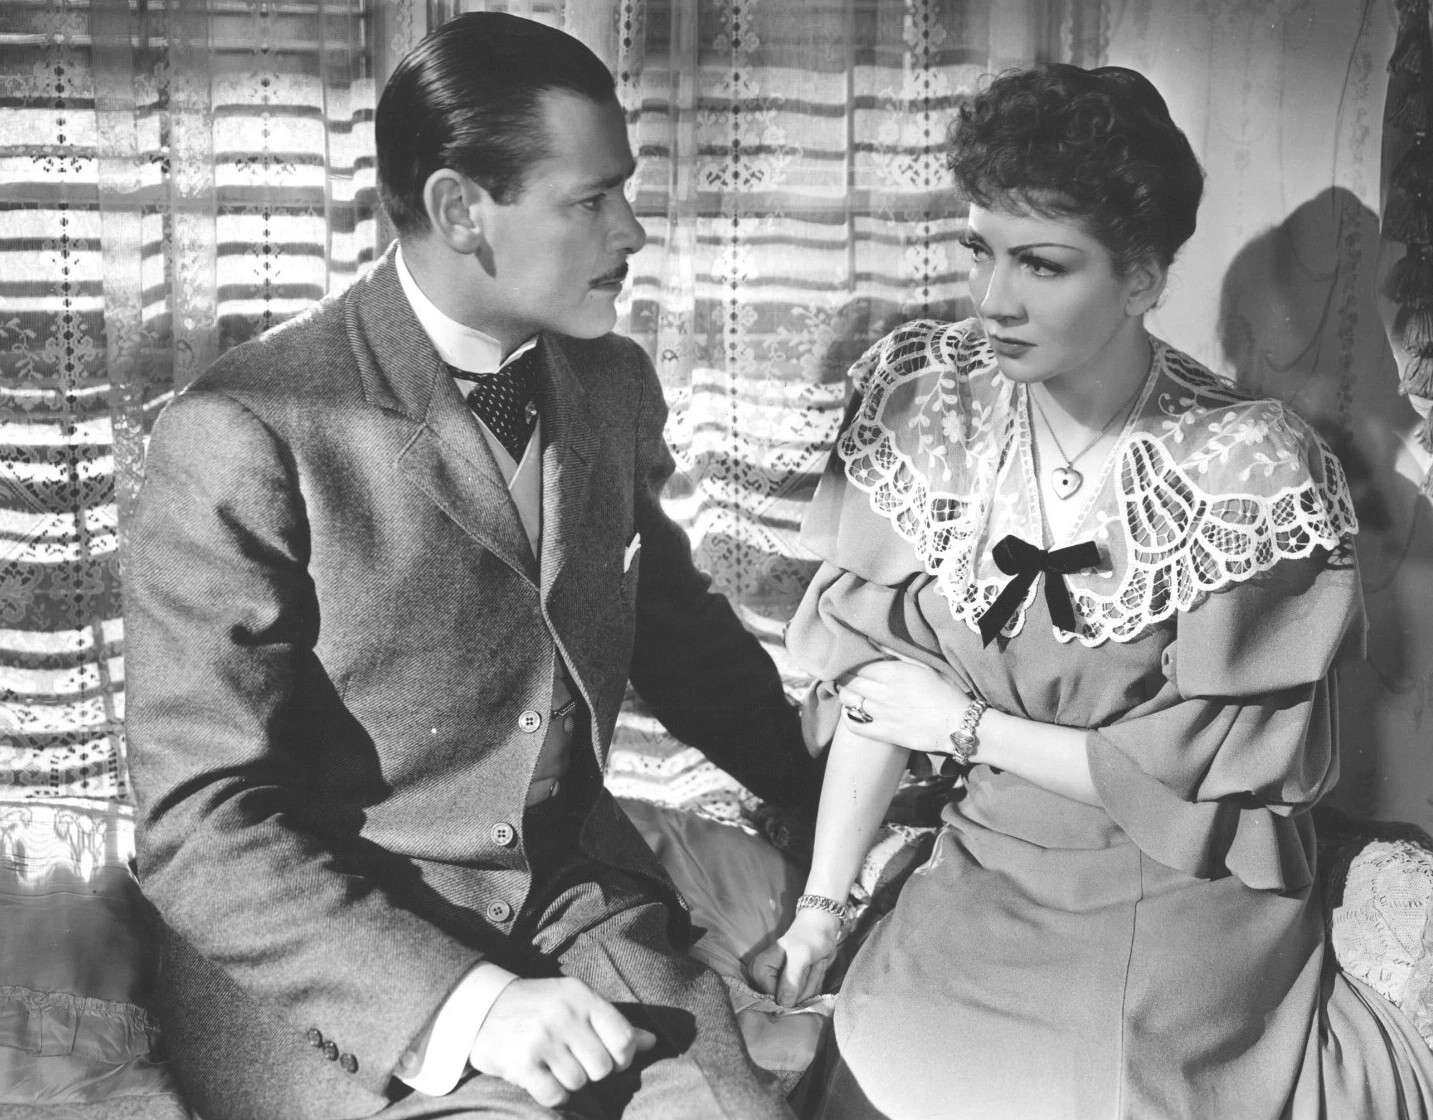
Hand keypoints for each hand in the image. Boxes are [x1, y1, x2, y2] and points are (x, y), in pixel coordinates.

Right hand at [468, 977, 657, 1107]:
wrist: (482, 1008)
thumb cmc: (539, 1007)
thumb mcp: (576, 1003)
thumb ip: (612, 1022)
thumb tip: (651, 1042)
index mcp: (582, 996)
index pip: (624, 1039)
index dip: (622, 1058)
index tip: (609, 1058)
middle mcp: (564, 1014)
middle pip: (603, 1067)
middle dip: (592, 1072)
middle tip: (574, 1061)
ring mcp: (542, 1038)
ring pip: (579, 1083)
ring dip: (568, 1081)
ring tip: (553, 1065)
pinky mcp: (522, 1062)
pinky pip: (554, 1096)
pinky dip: (551, 1094)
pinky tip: (541, 1077)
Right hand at [747, 909, 841, 1007]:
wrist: (821, 930)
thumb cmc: (809, 938)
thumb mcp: (800, 955)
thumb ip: (791, 978)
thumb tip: (784, 1004)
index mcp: (758, 971)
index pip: (774, 997)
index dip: (793, 990)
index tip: (805, 968)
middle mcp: (764, 981)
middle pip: (787, 1003)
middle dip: (806, 985)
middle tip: (811, 964)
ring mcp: (779, 987)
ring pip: (799, 1002)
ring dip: (813, 982)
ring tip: (814, 963)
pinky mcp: (792, 990)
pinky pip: (806, 1000)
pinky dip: (816, 985)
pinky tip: (816, 969)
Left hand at [839, 660, 970, 755]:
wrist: (958, 724)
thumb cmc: (945, 692)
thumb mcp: (924, 666)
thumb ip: (897, 654)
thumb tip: (874, 642)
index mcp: (893, 672)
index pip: (856, 665)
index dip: (848, 663)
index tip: (847, 662)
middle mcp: (883, 692)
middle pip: (849, 682)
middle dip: (843, 678)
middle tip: (843, 677)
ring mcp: (882, 713)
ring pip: (849, 701)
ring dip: (846, 695)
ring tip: (849, 692)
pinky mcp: (884, 733)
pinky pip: (855, 725)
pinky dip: (848, 717)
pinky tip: (853, 712)